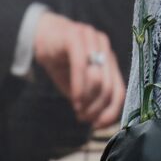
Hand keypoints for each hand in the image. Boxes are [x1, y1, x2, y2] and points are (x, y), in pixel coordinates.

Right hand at [33, 11, 124, 127]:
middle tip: (84, 118)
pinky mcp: (76, 36)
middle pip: (108, 87)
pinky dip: (79, 87)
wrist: (41, 34)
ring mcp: (92, 40)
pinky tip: (75, 100)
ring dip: (88, 100)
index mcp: (109, 60)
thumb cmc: (60, 60)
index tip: (98, 125)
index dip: (111, 112)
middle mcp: (105, 48)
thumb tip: (97, 121)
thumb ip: (88, 96)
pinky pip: (81, 66)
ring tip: (78, 109)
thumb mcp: (76, 83)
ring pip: (97, 78)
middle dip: (97, 109)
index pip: (119, 91)